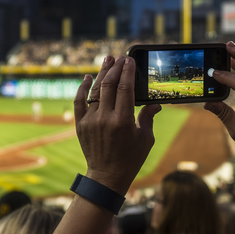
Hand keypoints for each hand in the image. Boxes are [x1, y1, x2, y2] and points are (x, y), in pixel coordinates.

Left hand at [73, 55, 161, 194]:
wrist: (107, 176)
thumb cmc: (130, 158)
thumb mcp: (145, 139)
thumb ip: (148, 118)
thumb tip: (155, 104)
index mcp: (123, 121)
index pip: (125, 89)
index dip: (127, 72)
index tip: (129, 60)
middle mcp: (105, 118)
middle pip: (109, 85)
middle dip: (115, 68)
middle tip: (119, 57)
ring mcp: (91, 121)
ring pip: (95, 91)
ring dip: (101, 73)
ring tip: (107, 60)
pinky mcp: (80, 125)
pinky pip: (79, 102)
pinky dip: (82, 88)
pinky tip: (88, 77)